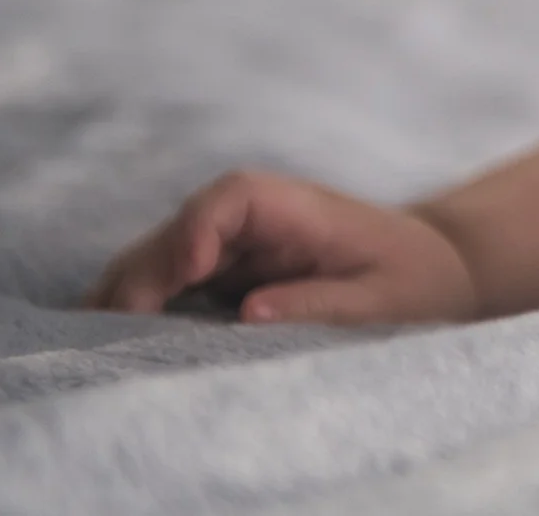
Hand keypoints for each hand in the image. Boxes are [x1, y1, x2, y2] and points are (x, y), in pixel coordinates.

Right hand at [87, 170, 480, 325]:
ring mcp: (238, 242)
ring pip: (164, 256)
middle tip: (115, 329)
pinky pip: (172, 282)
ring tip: (101, 340)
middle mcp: (259, 216)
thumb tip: (250, 314)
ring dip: (131, 292)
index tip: (185, 273)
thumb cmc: (417, 279)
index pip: (233, 198)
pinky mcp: (228, 271)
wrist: (437, 269)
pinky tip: (116, 340)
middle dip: (145, 274)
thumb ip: (323, 302)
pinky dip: (143, 305)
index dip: (198, 229)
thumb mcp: (385, 298)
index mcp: (300, 207)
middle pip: (182, 229)